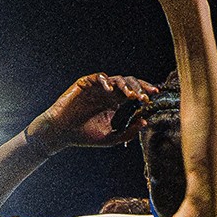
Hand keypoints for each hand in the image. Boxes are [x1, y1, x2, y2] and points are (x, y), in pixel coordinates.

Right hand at [31, 71, 154, 150]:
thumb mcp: (110, 138)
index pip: (133, 92)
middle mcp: (108, 93)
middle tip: (144, 96)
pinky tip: (111, 90)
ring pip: (116, 79)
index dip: (144, 91)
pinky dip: (105, 81)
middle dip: (139, 88)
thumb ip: (128, 132)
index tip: (154, 95)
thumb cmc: (84, 136)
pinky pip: (98, 77)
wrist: (62, 133)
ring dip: (125, 86)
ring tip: (131, 95)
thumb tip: (144, 122)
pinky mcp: (85, 83)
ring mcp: (97, 87)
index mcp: (115, 102)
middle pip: (128, 83)